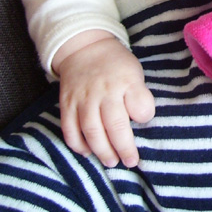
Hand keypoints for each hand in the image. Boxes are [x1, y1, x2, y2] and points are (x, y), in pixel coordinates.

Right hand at [55, 32, 154, 167]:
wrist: (84, 48)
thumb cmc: (116, 65)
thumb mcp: (135, 72)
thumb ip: (139, 95)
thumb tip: (141, 119)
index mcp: (125, 81)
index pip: (139, 104)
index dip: (144, 117)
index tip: (145, 124)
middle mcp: (103, 91)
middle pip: (114, 125)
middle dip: (124, 147)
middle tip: (130, 162)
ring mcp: (83, 99)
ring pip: (91, 131)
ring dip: (102, 150)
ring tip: (111, 162)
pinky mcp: (67, 104)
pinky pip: (69, 129)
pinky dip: (77, 144)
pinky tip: (87, 152)